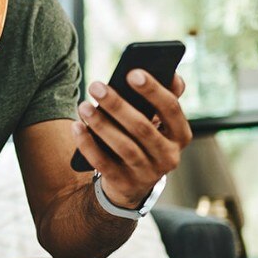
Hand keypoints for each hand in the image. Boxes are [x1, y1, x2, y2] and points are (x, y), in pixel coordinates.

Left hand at [71, 71, 190, 208]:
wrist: (132, 183)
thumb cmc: (144, 139)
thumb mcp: (158, 121)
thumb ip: (166, 97)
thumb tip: (173, 73)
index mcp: (181, 135)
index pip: (171, 109)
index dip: (153, 90)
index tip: (132, 72)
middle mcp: (169, 156)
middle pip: (142, 128)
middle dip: (117, 105)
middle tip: (96, 86)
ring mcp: (148, 174)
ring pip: (123, 147)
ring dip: (101, 124)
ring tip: (83, 105)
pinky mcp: (125, 184)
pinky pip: (103, 163)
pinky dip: (88, 144)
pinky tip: (76, 126)